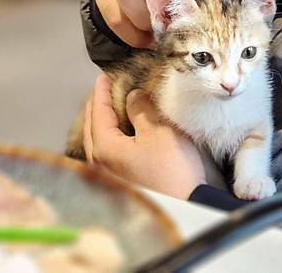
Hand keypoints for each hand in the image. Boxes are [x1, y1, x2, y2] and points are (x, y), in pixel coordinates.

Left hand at [84, 74, 205, 199]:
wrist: (187, 204)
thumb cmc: (172, 168)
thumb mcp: (158, 130)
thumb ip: (141, 109)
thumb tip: (132, 96)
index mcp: (105, 148)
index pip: (98, 112)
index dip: (102, 92)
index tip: (103, 76)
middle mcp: (100, 163)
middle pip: (93, 127)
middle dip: (98, 107)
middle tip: (105, 90)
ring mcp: (109, 175)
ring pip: (99, 141)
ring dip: (105, 122)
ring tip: (113, 108)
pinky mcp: (121, 182)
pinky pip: (109, 152)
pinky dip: (112, 137)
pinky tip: (122, 133)